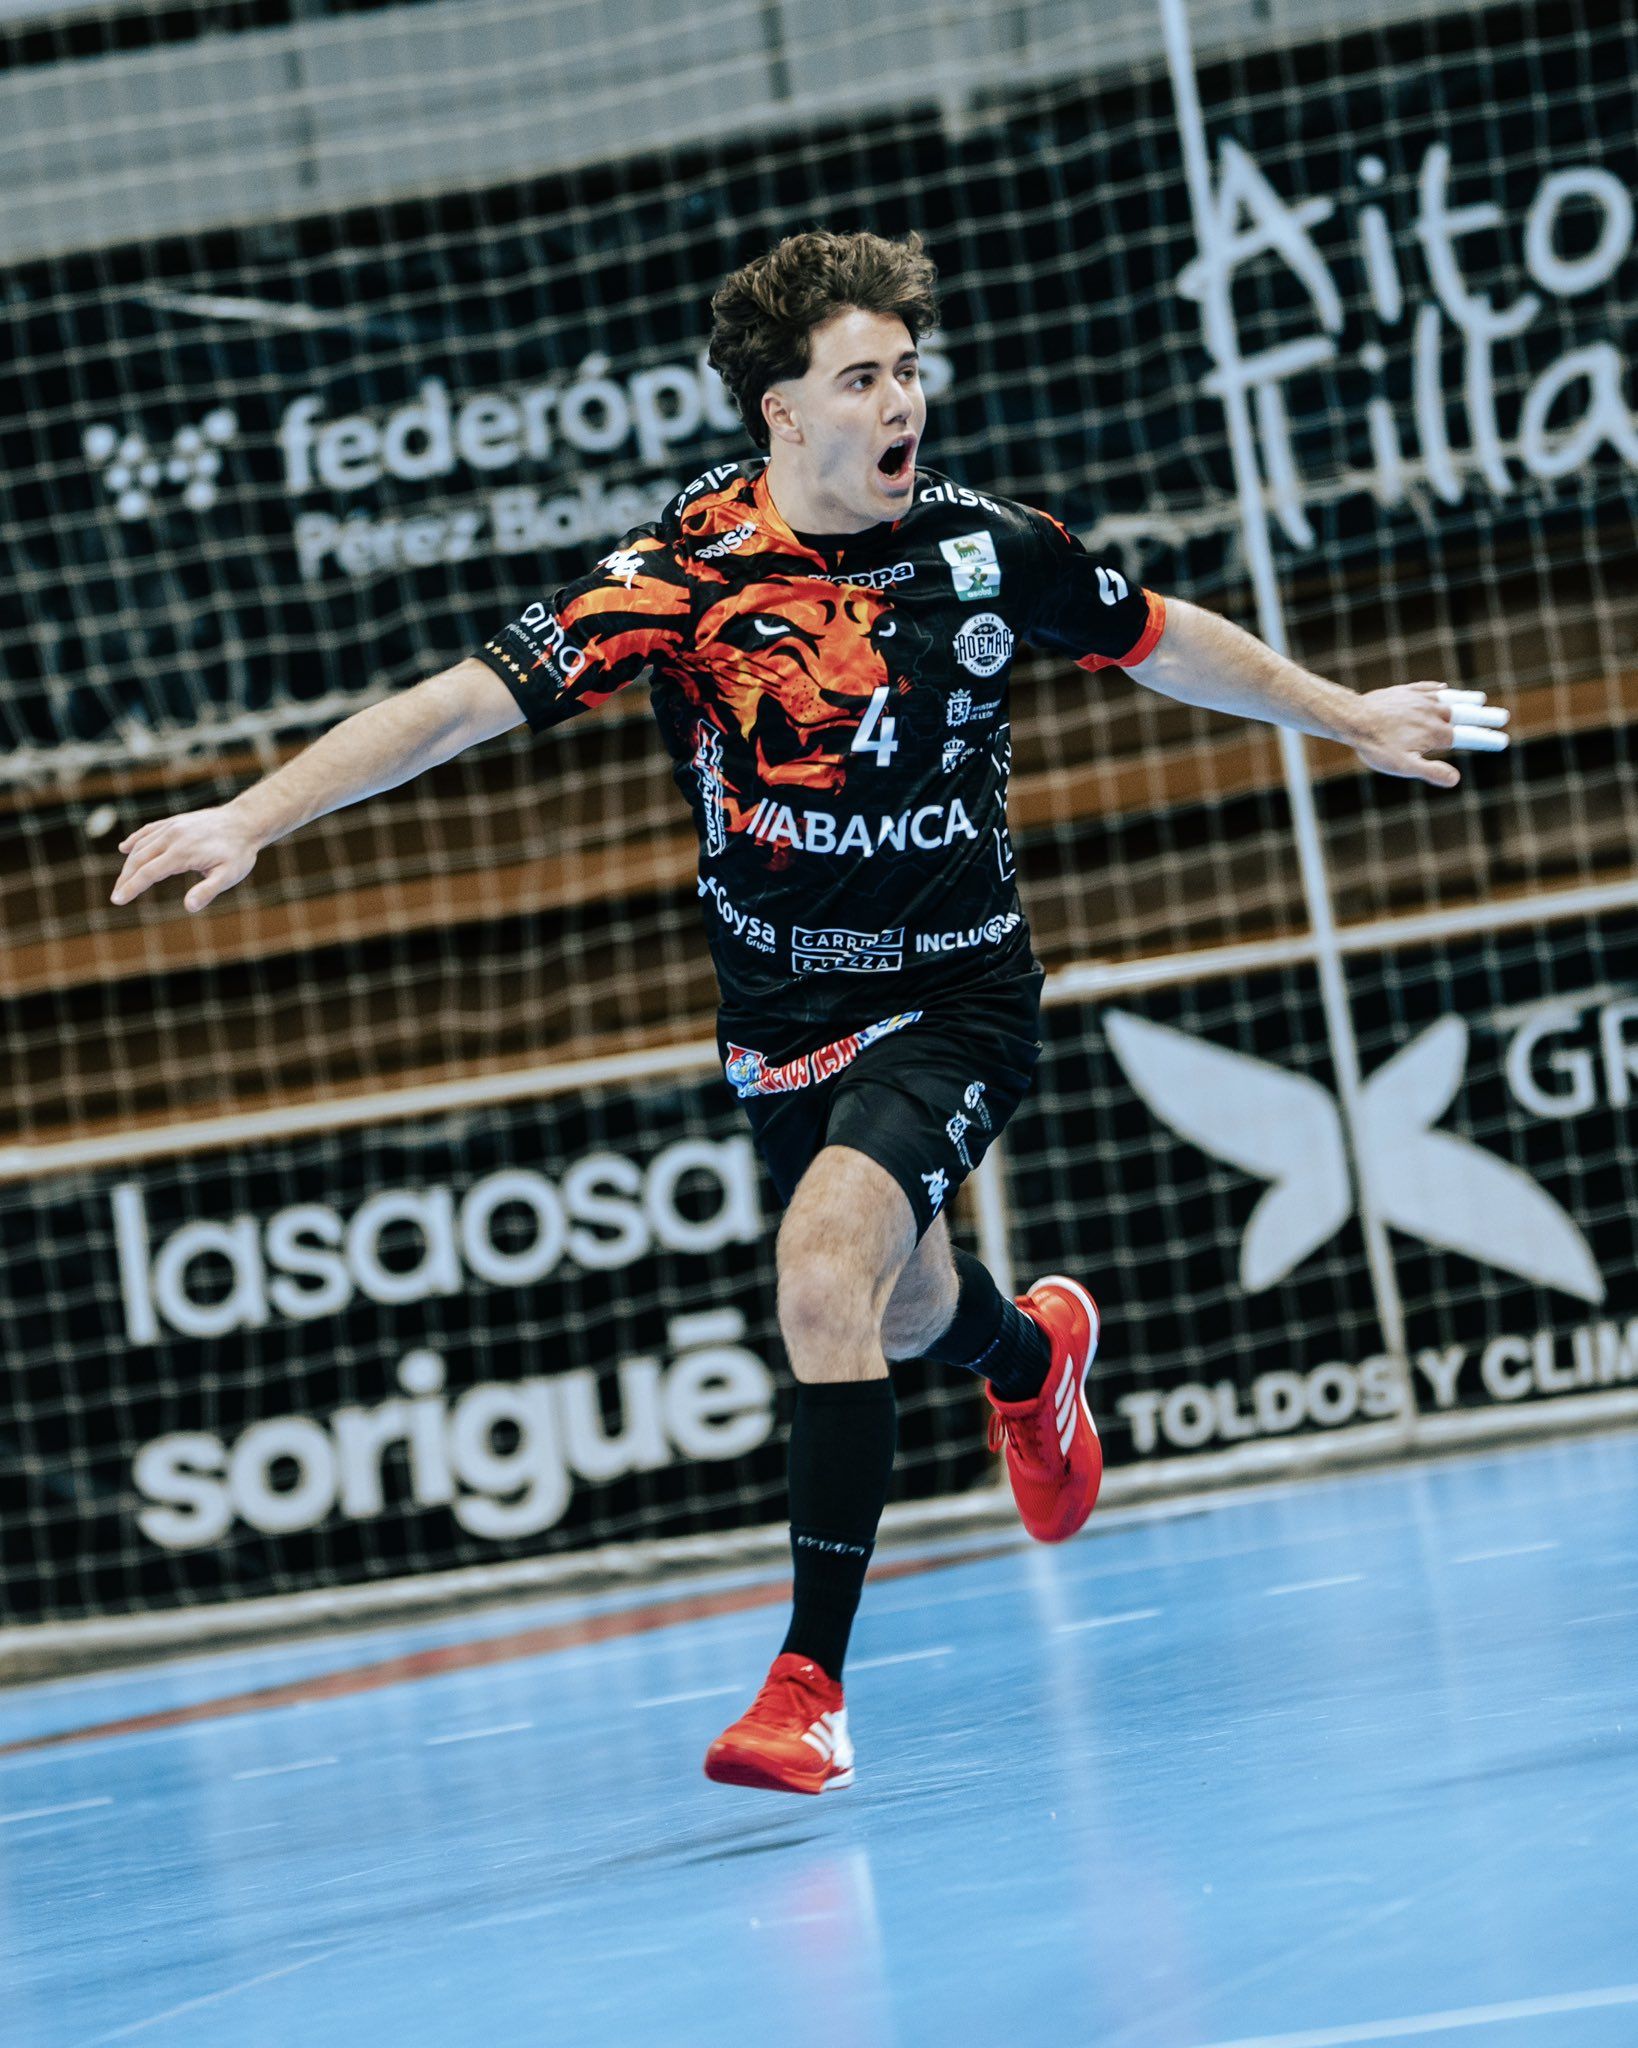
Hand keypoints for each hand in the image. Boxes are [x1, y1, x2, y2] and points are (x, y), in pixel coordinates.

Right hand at [111, 805, 259, 912]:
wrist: (246, 821)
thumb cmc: (239, 852)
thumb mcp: (229, 875)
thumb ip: (208, 891)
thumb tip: (189, 907)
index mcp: (182, 852)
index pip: (148, 872)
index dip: (131, 887)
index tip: (117, 900)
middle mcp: (172, 836)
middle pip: (139, 859)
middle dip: (125, 879)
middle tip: (116, 896)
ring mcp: (172, 826)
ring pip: (141, 845)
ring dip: (129, 863)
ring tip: (123, 882)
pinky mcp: (175, 821)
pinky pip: (149, 830)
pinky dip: (135, 840)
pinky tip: (125, 848)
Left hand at [1348, 681, 1509, 787]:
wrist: (1354, 717)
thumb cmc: (1377, 746)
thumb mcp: (1403, 766)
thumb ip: (1430, 772)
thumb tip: (1455, 779)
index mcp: (1436, 733)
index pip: (1469, 737)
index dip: (1487, 739)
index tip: (1503, 740)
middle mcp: (1433, 713)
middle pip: (1466, 714)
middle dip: (1485, 716)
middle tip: (1503, 716)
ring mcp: (1420, 699)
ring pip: (1449, 698)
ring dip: (1466, 699)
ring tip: (1480, 699)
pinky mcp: (1405, 691)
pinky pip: (1427, 688)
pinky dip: (1439, 689)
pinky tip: (1443, 688)